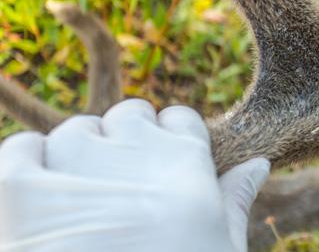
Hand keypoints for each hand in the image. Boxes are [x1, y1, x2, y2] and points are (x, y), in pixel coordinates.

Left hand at [0, 99, 269, 251]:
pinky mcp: (18, 189)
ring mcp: (74, 166)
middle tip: (121, 194)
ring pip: (76, 131)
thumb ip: (235, 199)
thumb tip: (259, 163)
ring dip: (78, 156)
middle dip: (125, 145)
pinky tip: (42, 202)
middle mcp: (134, 152)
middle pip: (128, 116)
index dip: (171, 145)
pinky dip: (27, 166)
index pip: (178, 120)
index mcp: (188, 164)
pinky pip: (20, 148)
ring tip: (81, 202)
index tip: (162, 175)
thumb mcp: (220, 249)